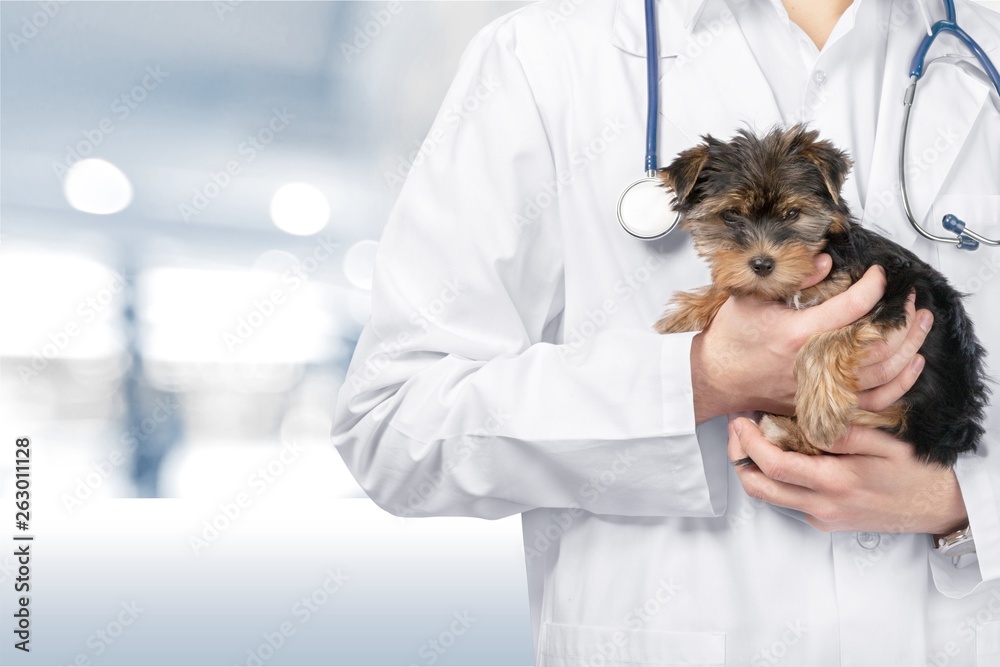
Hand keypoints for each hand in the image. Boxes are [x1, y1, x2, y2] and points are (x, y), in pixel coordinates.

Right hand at [690, 254, 931, 421]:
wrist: (717, 378)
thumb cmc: (732, 338)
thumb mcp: (753, 298)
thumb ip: (795, 281)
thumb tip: (827, 263)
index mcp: (798, 334)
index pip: (852, 307)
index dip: (873, 286)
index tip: (879, 275)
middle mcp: (815, 363)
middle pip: (879, 342)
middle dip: (902, 316)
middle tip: (910, 298)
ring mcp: (823, 387)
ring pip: (884, 371)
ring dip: (910, 345)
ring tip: (920, 324)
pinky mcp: (825, 403)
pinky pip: (876, 400)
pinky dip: (900, 383)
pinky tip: (912, 363)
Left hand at [727, 418, 968, 534]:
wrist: (939, 508)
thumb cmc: (917, 472)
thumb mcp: (885, 442)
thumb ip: (843, 433)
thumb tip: (807, 422)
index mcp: (835, 482)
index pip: (773, 466)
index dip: (749, 442)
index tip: (741, 421)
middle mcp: (823, 506)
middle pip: (759, 489)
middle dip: (740, 459)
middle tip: (740, 431)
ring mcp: (823, 517)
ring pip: (771, 497)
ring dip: (756, 469)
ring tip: (759, 437)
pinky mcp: (826, 522)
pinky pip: (790, 500)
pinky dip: (779, 479)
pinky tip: (788, 455)